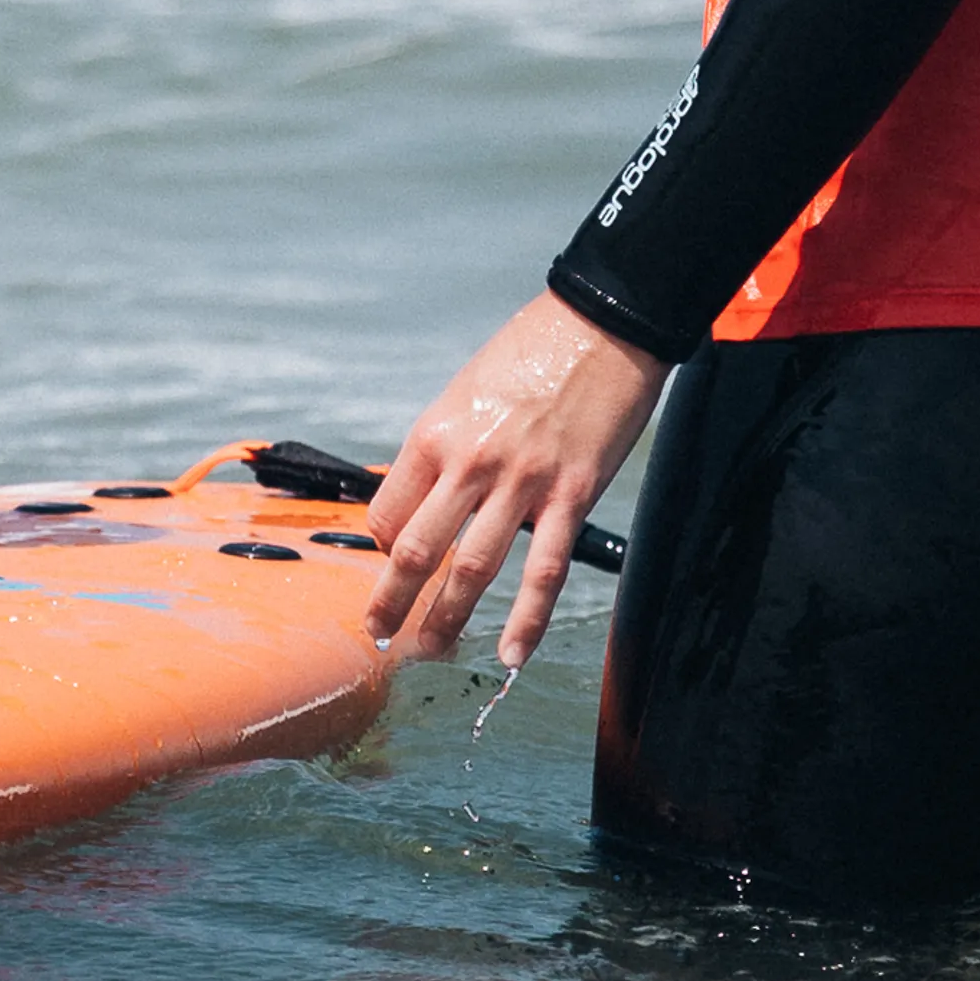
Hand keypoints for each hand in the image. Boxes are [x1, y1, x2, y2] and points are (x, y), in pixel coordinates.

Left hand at [367, 298, 663, 670]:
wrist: (599, 327)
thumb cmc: (529, 353)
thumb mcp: (464, 393)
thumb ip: (446, 448)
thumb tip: (431, 498)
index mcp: (434, 434)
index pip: (388, 513)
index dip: (382, 549)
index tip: (389, 567)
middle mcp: (469, 462)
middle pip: (417, 550)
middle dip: (393, 602)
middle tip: (380, 637)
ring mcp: (521, 483)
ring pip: (473, 568)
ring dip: (447, 619)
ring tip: (432, 652)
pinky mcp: (571, 496)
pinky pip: (544, 570)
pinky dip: (527, 619)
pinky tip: (512, 654)